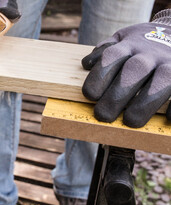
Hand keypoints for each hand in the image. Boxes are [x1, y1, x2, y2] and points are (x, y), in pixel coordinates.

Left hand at [82, 10, 170, 127]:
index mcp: (129, 44)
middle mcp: (150, 52)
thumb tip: (87, 63)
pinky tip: (167, 118)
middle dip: (117, 95)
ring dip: (145, 103)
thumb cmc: (141, 42)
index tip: (89, 96)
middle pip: (134, 70)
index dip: (99, 76)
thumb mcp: (122, 38)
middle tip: (103, 115)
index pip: (111, 57)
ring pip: (162, 80)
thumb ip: (105, 50)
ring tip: (130, 122)